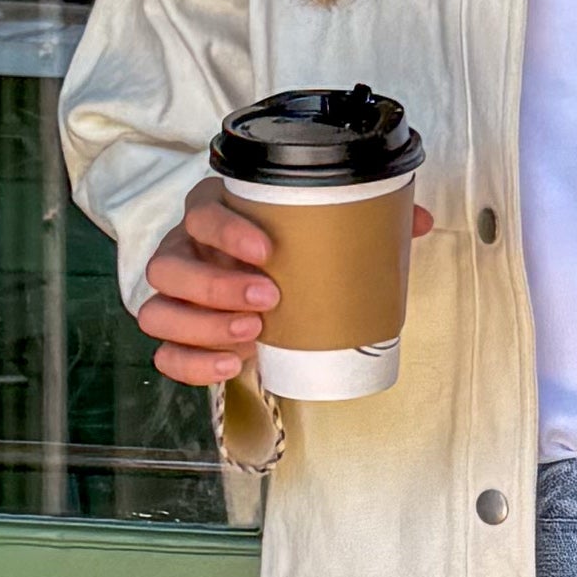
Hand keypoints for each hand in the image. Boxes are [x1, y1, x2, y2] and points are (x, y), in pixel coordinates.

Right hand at [138, 180, 439, 387]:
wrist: (263, 278)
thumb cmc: (285, 247)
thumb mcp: (319, 228)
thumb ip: (364, 220)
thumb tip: (419, 220)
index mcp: (212, 213)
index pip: (200, 211)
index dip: (226, 230)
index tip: (267, 251)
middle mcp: (183, 250)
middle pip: (169, 265)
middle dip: (215, 285)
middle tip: (268, 300)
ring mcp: (175, 296)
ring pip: (157, 310)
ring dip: (202, 326)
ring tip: (253, 335)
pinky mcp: (178, 336)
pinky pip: (165, 354)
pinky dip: (193, 364)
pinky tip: (233, 366)